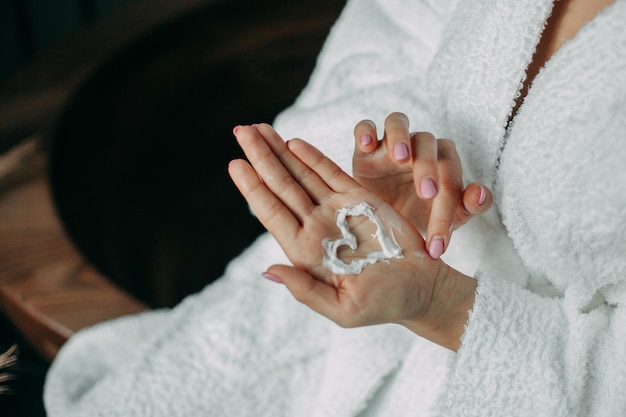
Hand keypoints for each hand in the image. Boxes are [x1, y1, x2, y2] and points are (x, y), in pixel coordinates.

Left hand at [228, 124, 475, 349]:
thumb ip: (306, 290)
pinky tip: (293, 142)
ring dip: (280, 150)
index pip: (272, 213)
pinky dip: (313, 157)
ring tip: (258, 129)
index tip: (234, 163)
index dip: (252, 188)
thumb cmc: (383, 305)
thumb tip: (268, 270)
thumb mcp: (343, 309)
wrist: (421, 289)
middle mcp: (315, 226)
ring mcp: (336, 210)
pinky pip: (331, 173)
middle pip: (281, 185)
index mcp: (306, 252)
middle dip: (260, 157)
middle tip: (240, 130)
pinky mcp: (359, 199)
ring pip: (301, 174)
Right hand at [353, 113, 492, 258]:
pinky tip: (367, 144)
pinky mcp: (365, 148)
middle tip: (426, 194)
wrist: (383, 219)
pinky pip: (365, 127)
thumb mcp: (447, 218)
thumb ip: (470, 206)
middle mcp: (419, 145)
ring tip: (400, 157)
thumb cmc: (419, 214)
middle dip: (428, 167)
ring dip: (400, 137)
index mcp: (444, 159)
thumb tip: (481, 193)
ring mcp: (390, 143)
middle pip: (427, 143)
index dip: (446, 207)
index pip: (449, 175)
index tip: (438, 241)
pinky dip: (366, 131)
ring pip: (398, 123)